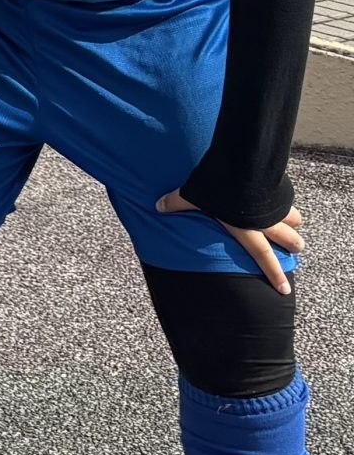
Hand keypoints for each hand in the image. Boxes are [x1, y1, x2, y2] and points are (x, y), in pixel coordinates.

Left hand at [157, 190, 304, 295]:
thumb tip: (158, 206)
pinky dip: (286, 199)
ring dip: (294, 221)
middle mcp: (265, 220)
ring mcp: (276, 204)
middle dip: (293, 244)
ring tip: (295, 224)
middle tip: (297, 248)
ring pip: (293, 217)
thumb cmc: (217, 186)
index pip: (262, 256)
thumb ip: (175, 202)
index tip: (284, 289)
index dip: (273, 273)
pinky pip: (287, 197)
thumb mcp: (191, 195)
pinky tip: (282, 195)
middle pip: (286, 238)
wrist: (241, 165)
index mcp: (246, 229)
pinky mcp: (279, 187)